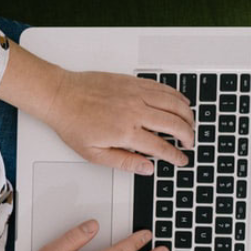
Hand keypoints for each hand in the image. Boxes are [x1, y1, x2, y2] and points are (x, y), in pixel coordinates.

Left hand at [46, 70, 195, 174]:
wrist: (60, 96)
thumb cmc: (73, 123)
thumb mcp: (95, 154)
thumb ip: (125, 162)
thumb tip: (147, 168)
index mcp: (126, 132)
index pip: (161, 147)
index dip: (176, 155)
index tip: (181, 159)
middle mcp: (134, 111)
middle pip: (174, 123)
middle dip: (188, 136)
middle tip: (189, 143)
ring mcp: (135, 94)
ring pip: (173, 103)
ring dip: (186, 115)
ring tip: (190, 124)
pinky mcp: (132, 82)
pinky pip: (162, 87)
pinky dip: (176, 96)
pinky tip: (180, 102)